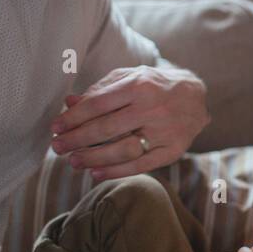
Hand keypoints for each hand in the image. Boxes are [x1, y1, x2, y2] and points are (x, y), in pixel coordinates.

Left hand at [49, 64, 208, 179]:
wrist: (196, 95)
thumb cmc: (154, 85)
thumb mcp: (129, 78)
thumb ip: (99, 90)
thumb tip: (69, 103)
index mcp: (138, 85)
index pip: (97, 104)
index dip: (73, 118)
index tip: (55, 128)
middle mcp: (152, 107)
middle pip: (106, 128)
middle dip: (77, 140)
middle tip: (57, 148)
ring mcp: (164, 130)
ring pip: (123, 149)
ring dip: (94, 158)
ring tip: (74, 162)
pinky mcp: (173, 149)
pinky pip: (141, 165)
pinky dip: (117, 171)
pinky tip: (96, 173)